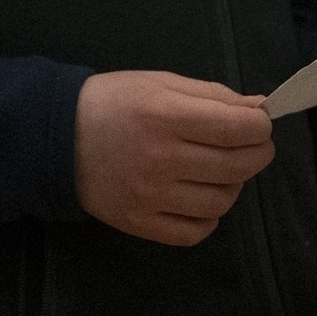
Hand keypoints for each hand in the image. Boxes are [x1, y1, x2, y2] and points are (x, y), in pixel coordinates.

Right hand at [75, 69, 273, 245]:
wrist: (55, 137)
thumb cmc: (112, 103)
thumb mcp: (159, 84)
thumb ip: (211, 95)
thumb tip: (258, 110)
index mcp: (165, 115)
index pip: (239, 129)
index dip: (260, 126)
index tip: (257, 124)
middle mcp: (161, 158)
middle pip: (237, 166)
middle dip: (257, 153)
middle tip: (250, 146)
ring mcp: (150, 196)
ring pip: (221, 202)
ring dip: (232, 186)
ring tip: (217, 172)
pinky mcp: (140, 223)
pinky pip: (196, 232)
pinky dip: (208, 217)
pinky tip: (197, 198)